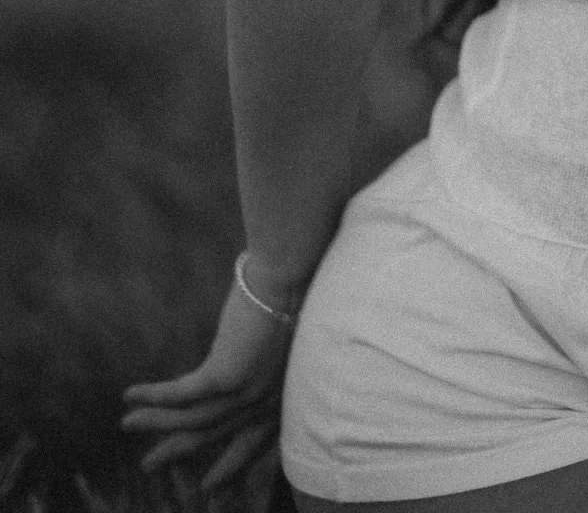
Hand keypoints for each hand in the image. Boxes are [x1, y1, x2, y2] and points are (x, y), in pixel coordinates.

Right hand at [121, 268, 294, 499]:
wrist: (291, 270)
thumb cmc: (291, 291)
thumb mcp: (280, 336)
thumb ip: (261, 361)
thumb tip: (237, 361)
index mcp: (282, 394)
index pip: (254, 442)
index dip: (230, 465)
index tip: (210, 488)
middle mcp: (265, 402)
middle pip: (214, 437)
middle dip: (179, 452)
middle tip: (149, 465)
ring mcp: (245, 393)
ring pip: (191, 421)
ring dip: (155, 424)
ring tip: (126, 424)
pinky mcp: (224, 376)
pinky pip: (179, 396)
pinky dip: (152, 397)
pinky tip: (131, 395)